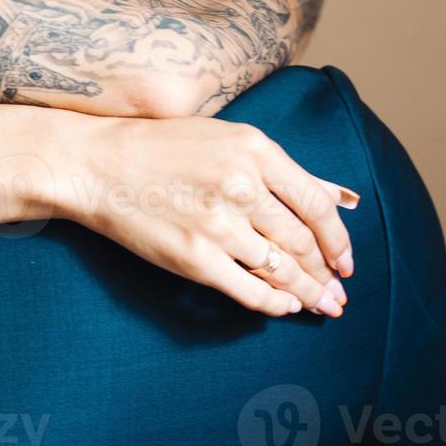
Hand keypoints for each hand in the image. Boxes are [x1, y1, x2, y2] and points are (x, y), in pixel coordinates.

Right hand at [53, 115, 359, 316]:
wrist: (99, 164)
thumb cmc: (162, 147)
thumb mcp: (227, 139)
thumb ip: (281, 169)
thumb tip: (336, 197)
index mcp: (255, 150)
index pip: (317, 204)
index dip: (339, 239)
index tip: (346, 260)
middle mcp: (242, 185)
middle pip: (302, 241)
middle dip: (326, 273)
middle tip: (338, 293)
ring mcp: (218, 223)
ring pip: (281, 268)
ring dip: (307, 292)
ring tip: (322, 306)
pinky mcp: (194, 257)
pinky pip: (248, 289)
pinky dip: (273, 303)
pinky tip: (284, 307)